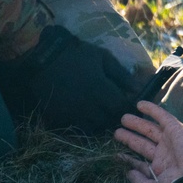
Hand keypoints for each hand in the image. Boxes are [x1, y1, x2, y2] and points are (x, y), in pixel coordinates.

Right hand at [21, 25, 136, 133]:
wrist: (45, 58)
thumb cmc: (77, 54)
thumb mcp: (103, 57)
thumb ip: (120, 74)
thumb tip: (136, 88)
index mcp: (100, 89)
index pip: (120, 107)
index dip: (127, 107)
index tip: (128, 104)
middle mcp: (87, 105)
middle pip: (108, 120)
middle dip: (115, 116)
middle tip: (115, 109)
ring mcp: (73, 113)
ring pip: (93, 127)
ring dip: (101, 122)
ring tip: (102, 113)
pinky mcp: (60, 118)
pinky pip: (77, 128)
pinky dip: (85, 125)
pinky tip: (87, 116)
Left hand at [115, 101, 182, 182]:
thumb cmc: (176, 181)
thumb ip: (140, 182)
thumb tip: (129, 172)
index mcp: (160, 170)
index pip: (141, 163)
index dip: (129, 159)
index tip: (117, 155)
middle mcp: (163, 154)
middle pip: (143, 144)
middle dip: (130, 138)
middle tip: (117, 132)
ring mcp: (168, 140)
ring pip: (149, 129)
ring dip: (137, 123)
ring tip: (123, 118)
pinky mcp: (174, 128)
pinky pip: (161, 116)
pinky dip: (152, 109)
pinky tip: (139, 104)